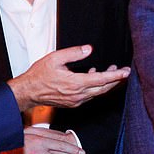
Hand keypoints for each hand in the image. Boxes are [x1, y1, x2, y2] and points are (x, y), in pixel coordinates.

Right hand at [7, 45, 129, 110]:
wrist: (28, 92)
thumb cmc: (39, 75)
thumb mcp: (55, 58)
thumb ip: (73, 53)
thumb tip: (88, 49)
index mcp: (75, 83)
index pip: (102, 80)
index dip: (116, 75)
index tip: (125, 71)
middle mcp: (78, 95)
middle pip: (103, 89)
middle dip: (115, 80)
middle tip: (123, 72)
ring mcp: (76, 101)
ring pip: (97, 93)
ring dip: (105, 84)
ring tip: (110, 72)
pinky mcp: (72, 103)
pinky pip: (89, 95)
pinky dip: (95, 87)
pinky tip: (92, 77)